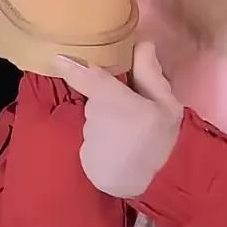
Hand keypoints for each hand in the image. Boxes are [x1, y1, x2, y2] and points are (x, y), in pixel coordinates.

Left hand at [54, 41, 183, 198]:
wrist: (166, 183)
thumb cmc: (169, 138)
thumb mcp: (168, 103)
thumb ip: (149, 72)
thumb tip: (142, 43)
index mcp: (115, 101)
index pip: (87, 78)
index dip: (71, 67)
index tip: (57, 58)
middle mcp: (95, 120)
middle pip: (95, 105)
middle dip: (109, 108)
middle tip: (134, 119)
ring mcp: (88, 143)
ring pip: (93, 128)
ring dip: (107, 131)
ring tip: (131, 142)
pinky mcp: (87, 163)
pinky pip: (92, 149)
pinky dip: (104, 150)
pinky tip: (123, 157)